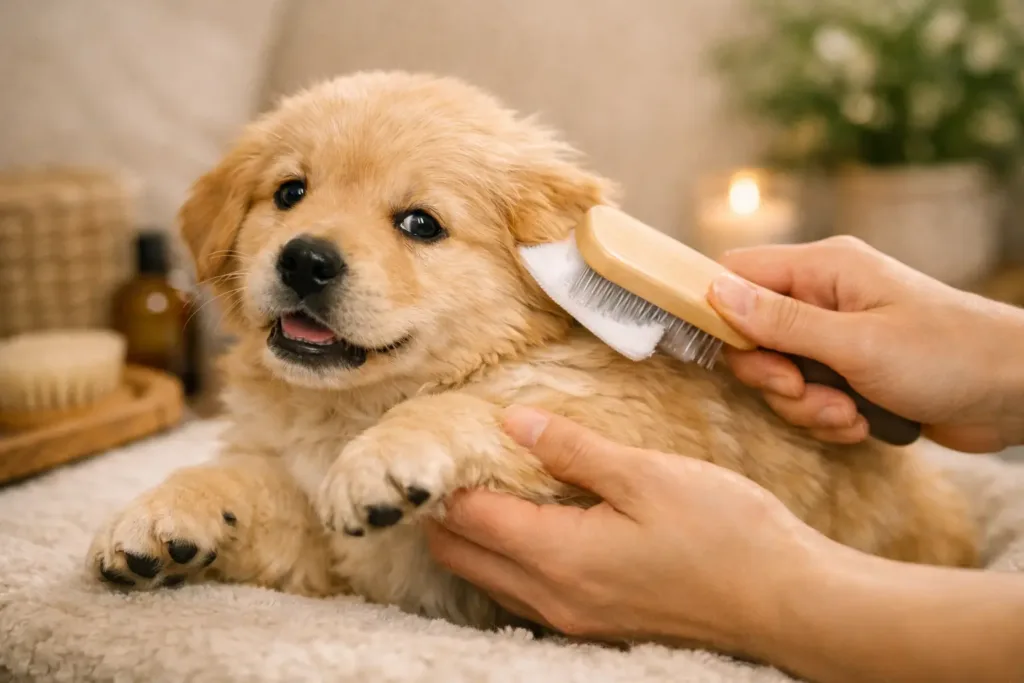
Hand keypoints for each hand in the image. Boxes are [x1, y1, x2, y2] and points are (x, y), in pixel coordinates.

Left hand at [425, 405, 821, 649]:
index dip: (445, 481)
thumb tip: (513, 423)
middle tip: (455, 463)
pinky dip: (509, 561)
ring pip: (490, 580)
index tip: (439, 442)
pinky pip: (524, 595)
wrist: (789, 604)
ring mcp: (574, 620)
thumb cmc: (726, 534)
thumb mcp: (648, 475)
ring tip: (487, 488)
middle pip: (462, 557)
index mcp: (559, 557)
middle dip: (445, 513)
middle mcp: (553, 599)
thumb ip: (572, 449)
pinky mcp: (598, 626)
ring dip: (475, 539)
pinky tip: (533, 528)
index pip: (467, 519)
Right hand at [706, 236, 1023, 451]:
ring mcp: (837, 336)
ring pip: (779, 373)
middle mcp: (823, 297)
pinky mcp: (850, 371)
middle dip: (772, 375)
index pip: (736, 273)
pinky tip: (861, 424)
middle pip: (751, 333)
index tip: (731, 354)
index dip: (718, 312)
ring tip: (847, 415)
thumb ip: (782, 322)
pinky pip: (808, 397)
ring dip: (804, 406)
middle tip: (802, 391)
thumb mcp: (858, 344)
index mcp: (823, 269)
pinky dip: (826, 417)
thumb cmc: (950, 356)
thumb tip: (714, 292)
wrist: (1018, 394)